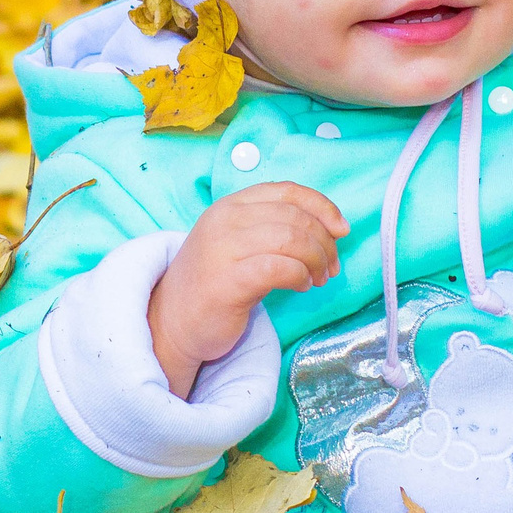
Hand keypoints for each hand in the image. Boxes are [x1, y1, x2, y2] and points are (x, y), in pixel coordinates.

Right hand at [148, 183, 346, 399]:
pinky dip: (300, 276)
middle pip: (294, 217)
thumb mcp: (237, 242)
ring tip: (317, 278)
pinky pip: (280, 268)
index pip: (286, 191)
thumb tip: (329, 228)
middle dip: (324, 242)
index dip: (322, 206)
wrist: (170, 321)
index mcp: (229, 205)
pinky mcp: (228, 281)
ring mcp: (223, 249)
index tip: (341, 229)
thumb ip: (272, 227)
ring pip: (291, 239)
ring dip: (316, 260)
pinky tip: (301, 286)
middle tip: (330, 267)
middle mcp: (224, 220)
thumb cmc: (212, 283)